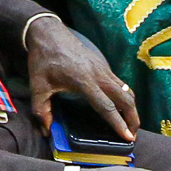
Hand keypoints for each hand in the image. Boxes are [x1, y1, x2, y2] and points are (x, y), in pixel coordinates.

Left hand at [23, 15, 137, 138]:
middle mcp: (98, 75)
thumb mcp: (37, 86)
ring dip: (132, 108)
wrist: (48, 33)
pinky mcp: (103, 66)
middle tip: (133, 135)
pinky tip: (122, 107)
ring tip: (131, 124)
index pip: (106, 106)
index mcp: (84, 81)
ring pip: (126, 90)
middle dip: (133, 118)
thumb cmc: (43, 59)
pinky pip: (121, 84)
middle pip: (125, 99)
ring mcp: (103, 69)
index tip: (127, 137)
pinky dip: (126, 97)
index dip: (118, 123)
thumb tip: (47, 131)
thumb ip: (41, 111)